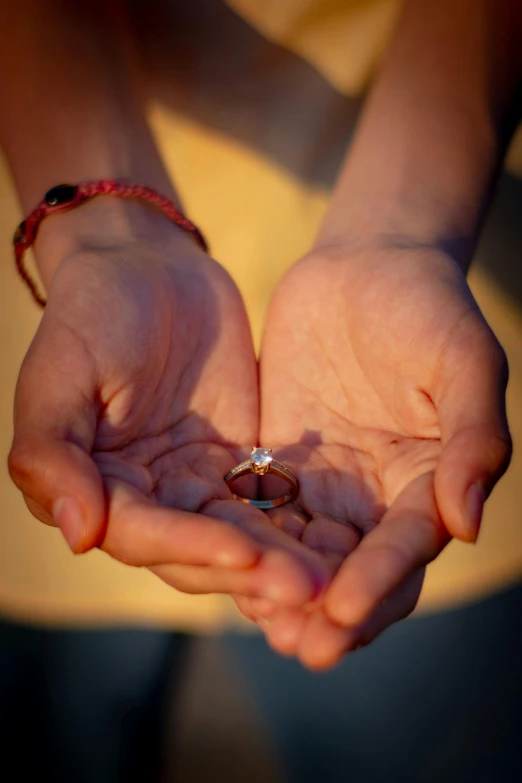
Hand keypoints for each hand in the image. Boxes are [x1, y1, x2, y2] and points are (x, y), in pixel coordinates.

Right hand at [8, 205, 326, 606]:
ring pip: (243, 537)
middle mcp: (149, 500)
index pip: (143, 536)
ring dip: (283, 562)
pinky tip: (341, 545)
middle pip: (199, 551)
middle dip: (251, 572)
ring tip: (333, 578)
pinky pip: (271, 502)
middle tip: (309, 589)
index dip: (191, 547)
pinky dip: (300, 527)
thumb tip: (78, 534)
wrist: (148, 267)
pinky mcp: (239, 464)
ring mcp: (197, 485)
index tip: (244, 554)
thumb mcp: (59, 374)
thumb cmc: (92, 313)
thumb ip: (52, 453)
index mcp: (98, 490)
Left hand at [246, 243, 510, 667]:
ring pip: (305, 554)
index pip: (405, 547)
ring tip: (261, 625)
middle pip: (355, 570)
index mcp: (429, 482)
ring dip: (284, 592)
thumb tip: (466, 524)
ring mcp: (327, 484)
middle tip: (301, 646)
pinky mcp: (280, 462)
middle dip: (331, 611)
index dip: (379, 581)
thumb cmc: (429, 307)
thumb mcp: (465, 362)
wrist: (368, 264)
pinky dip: (247, 544)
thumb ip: (473, 439)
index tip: (345, 611)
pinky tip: (222, 567)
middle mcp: (377, 497)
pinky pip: (261, 512)